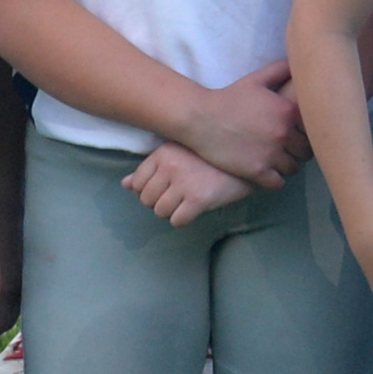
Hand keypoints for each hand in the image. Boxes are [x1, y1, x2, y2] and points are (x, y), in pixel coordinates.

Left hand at [122, 139, 254, 226]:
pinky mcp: (199, 199)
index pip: (136, 183)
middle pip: (146, 199)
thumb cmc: (211, 156)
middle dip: (160, 201)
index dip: (148, 189)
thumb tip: (125, 185)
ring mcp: (184, 184)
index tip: (165, 187)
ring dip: (172, 211)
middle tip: (178, 195)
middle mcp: (170, 168)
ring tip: (187, 201)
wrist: (247, 158)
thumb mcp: (178, 153)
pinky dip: (183, 219)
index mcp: (162, 154)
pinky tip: (195, 209)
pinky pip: (177, 220)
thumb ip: (150, 168)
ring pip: (160, 211)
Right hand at [183, 62, 301, 187]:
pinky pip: (278, 183)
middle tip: (289, 151)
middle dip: (299, 152)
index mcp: (289, 112)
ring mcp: (271, 154)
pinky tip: (268, 174)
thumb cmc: (230, 97)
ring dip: (288, 166)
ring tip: (278, 162)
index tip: (298, 135)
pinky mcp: (257, 171)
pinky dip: (276, 180)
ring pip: (293, 168)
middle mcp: (284, 134)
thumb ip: (279, 71)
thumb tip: (297, 62)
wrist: (201, 118)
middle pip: (306, 151)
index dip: (307, 133)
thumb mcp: (256, 80)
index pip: (314, 129)